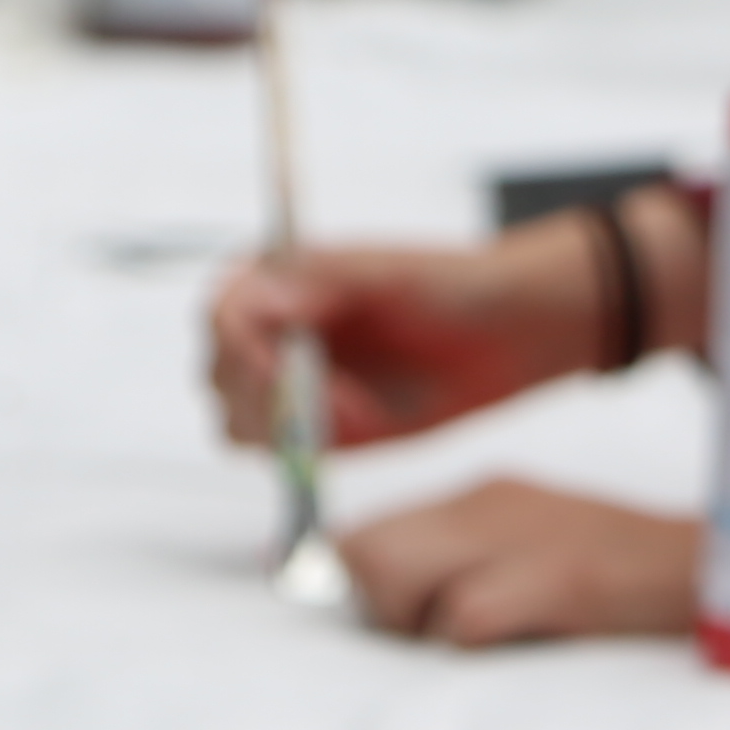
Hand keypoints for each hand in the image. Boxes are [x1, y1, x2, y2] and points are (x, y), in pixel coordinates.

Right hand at [208, 229, 599, 448]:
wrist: (510, 332)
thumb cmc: (454, 287)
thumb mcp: (391, 273)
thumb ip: (321, 280)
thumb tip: (257, 293)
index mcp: (276, 276)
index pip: (222, 315)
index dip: (245, 351)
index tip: (286, 372)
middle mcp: (270, 330)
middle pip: (219, 376)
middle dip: (270, 396)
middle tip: (336, 403)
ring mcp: (289, 382)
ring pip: (238, 424)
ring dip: (289, 429)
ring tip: (362, 412)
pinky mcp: (317, 428)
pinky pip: (281, 455)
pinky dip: (312, 452)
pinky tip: (369, 424)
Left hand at [337, 481, 704, 645]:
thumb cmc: (637, 586)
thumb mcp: (546, 552)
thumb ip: (478, 566)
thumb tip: (400, 611)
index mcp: (487, 496)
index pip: (366, 531)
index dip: (364, 587)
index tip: (401, 624)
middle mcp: (490, 503)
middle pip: (362, 549)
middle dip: (379, 609)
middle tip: (438, 640)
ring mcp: (522, 536)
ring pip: (393, 573)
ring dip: (418, 626)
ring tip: (483, 644)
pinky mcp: (559, 577)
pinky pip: (462, 616)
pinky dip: (470, 647)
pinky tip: (522, 648)